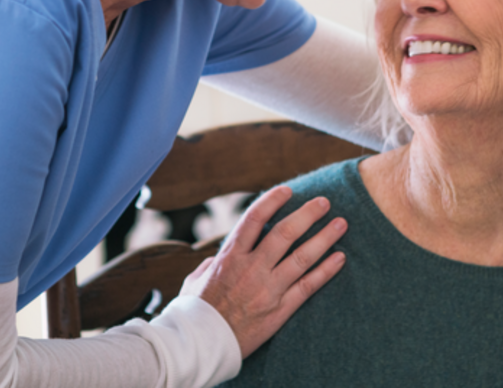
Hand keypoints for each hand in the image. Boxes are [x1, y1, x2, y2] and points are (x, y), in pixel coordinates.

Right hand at [179, 186, 346, 357]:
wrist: (202, 345)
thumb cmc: (195, 312)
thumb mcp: (196, 279)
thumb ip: (211, 264)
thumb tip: (216, 258)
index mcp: (230, 256)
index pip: (254, 218)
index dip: (272, 200)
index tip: (288, 190)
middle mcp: (251, 268)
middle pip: (285, 233)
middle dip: (307, 214)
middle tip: (324, 201)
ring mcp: (268, 289)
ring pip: (302, 257)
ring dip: (324, 238)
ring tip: (340, 224)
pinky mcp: (280, 310)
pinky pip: (308, 286)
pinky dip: (326, 271)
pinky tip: (340, 258)